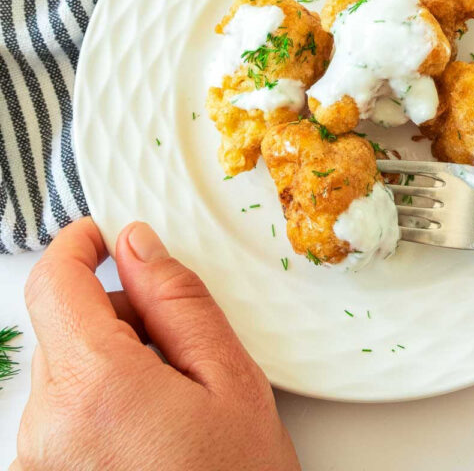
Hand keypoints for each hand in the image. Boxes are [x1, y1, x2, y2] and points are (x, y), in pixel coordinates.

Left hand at [12, 217, 299, 470]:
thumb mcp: (229, 380)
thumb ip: (178, 301)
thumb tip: (140, 246)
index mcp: (94, 388)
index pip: (52, 283)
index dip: (76, 244)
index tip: (102, 233)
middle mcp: (46, 428)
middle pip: (63, 326)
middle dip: (116, 314)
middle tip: (179, 345)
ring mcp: (39, 463)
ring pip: (65, 370)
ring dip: (111, 361)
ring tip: (174, 403)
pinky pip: (61, 414)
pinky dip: (99, 402)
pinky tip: (150, 433)